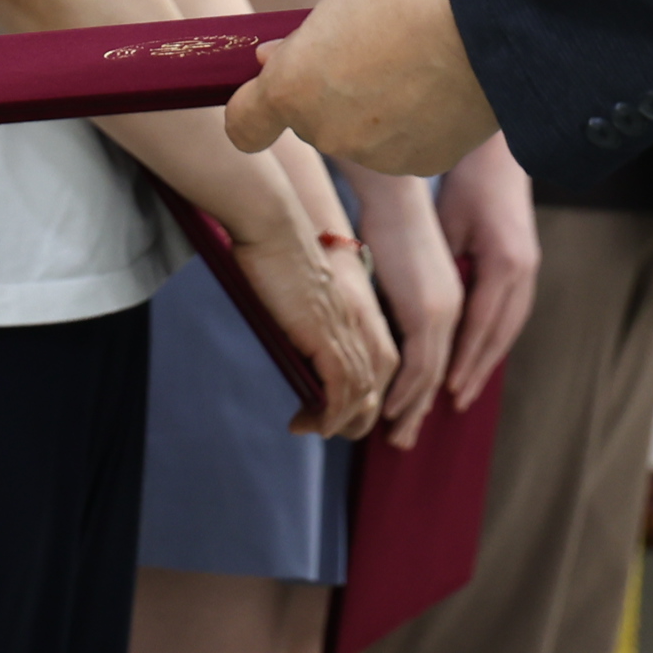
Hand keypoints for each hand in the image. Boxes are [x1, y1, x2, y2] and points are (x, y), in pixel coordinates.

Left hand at [225, 0, 498, 175]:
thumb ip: (301, 43)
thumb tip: (274, 61)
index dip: (250, 109)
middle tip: (370, 51)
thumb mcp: (339, 3)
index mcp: (294, 88)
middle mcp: (326, 133)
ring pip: (361, 135)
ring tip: (417, 64)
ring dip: (375, 110)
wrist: (491, 22)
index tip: (264, 92)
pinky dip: (415, 124)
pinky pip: (404, 145)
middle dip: (330, 94)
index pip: (243, 126)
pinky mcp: (422, 165)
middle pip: (314, 121)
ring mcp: (375, 156)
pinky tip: (441, 88)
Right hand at [225, 219, 389, 440]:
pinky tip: (313, 424)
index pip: (381, 360)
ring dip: (340, 421)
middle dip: (358, 416)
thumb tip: (294, 333)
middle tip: (329, 430)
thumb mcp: (301, 284)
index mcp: (357, 307)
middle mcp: (358, 320)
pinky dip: (330, 413)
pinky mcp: (323, 334)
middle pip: (376, 383)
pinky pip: (339, 388)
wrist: (271, 222)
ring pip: (360, 392)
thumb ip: (308, 311)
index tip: (340, 407)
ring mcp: (343, 328)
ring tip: (314, 430)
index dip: (368, 391)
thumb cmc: (275, 245)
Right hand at [363, 179, 463, 447]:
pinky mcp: (428, 312)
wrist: (392, 194)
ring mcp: (444, 311)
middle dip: (423, 409)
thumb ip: (391, 303)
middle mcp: (454, 308)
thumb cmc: (385, 222)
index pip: (442, 355)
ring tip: (396, 435)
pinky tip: (389, 409)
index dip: (427, 388)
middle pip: (443, 372)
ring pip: (433, 375)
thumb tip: (374, 326)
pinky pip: (420, 365)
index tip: (410, 414)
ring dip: (414, 409)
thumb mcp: (393, 272)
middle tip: (405, 439)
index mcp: (449, 298)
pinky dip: (405, 391)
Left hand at [433, 138, 540, 412]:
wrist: (502, 154)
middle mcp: (523, 272)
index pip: (481, 324)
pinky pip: (512, 312)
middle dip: (477, 370)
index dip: (464, 358)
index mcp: (504, 264)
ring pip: (509, 327)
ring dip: (488, 358)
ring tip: (468, 388)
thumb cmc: (469, 183)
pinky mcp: (527, 265)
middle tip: (456, 402)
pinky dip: (496, 337)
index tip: (447, 388)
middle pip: (500, 334)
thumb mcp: (448, 224)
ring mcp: (530, 269)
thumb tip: (423, 309)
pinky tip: (481, 353)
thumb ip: (443, 268)